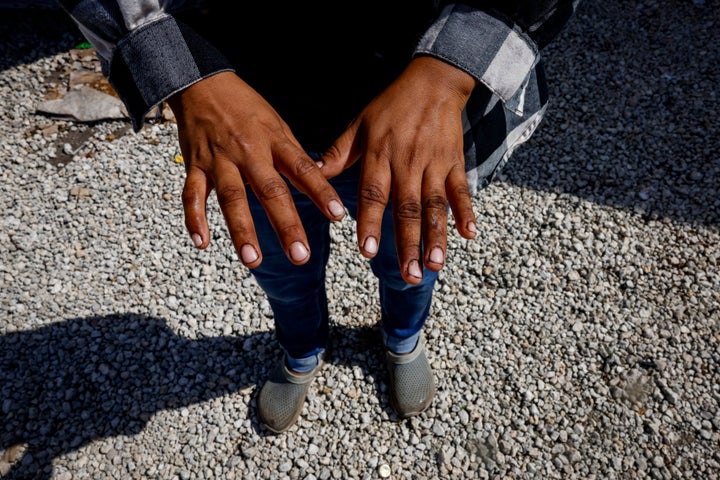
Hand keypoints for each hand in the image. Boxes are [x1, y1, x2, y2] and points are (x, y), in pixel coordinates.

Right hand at [168, 72, 345, 266]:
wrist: (201, 83)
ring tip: (253, 260)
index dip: (321, 192)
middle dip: (286, 225)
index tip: (338, 215)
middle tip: (300, 255)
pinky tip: (202, 243)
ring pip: (231, 198)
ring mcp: (220, 159)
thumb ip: (294, 155)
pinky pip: (192, 194)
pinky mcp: (194, 165)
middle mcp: (249, 151)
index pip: (303, 169)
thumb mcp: (277, 124)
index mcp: (275, 140)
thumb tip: (320, 183)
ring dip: (242, 230)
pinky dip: (194, 218)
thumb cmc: (246, 108)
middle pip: (270, 191)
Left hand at [319, 56, 477, 283]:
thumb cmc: (390, 105)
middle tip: (408, 276)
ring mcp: (434, 164)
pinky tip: (469, 235)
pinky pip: (461, 190)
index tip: (368, 251)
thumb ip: (338, 153)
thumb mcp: (358, 124)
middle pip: (408, 209)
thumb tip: (311, 174)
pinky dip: (466, 212)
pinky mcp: (454, 163)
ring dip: (436, 237)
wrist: (433, 81)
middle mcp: (408, 163)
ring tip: (434, 266)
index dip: (370, 222)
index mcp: (381, 155)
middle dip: (408, 244)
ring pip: (435, 206)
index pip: (374, 194)